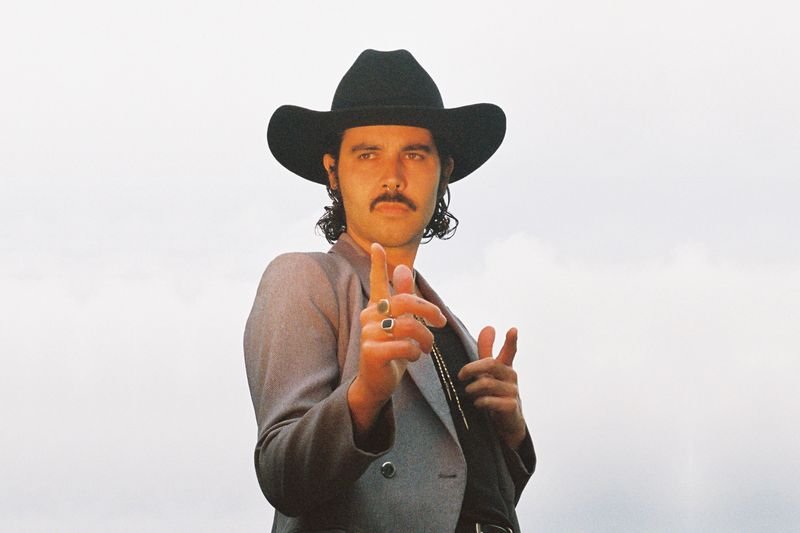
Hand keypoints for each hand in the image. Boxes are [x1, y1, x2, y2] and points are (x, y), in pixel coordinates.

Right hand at [348, 243, 446, 434]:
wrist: (377, 383)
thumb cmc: (392, 352)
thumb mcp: (401, 324)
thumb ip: (403, 298)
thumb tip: (401, 268)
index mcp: (377, 308)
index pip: (376, 282)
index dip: (377, 263)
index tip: (376, 245)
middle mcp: (369, 317)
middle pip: (406, 301)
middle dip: (430, 310)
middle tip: (442, 322)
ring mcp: (368, 334)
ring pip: (409, 326)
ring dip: (426, 338)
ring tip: (427, 348)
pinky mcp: (371, 351)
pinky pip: (405, 346)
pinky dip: (416, 353)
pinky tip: (414, 357)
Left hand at [459, 326, 526, 449]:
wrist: (506, 422)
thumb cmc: (495, 392)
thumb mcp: (490, 371)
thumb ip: (488, 350)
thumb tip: (489, 327)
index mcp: (505, 366)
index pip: (510, 351)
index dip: (511, 341)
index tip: (512, 329)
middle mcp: (511, 376)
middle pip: (491, 364)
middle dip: (472, 368)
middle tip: (460, 376)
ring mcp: (512, 391)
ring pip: (486, 383)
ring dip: (472, 389)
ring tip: (469, 393)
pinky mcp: (511, 406)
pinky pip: (489, 400)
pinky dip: (480, 402)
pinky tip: (478, 404)